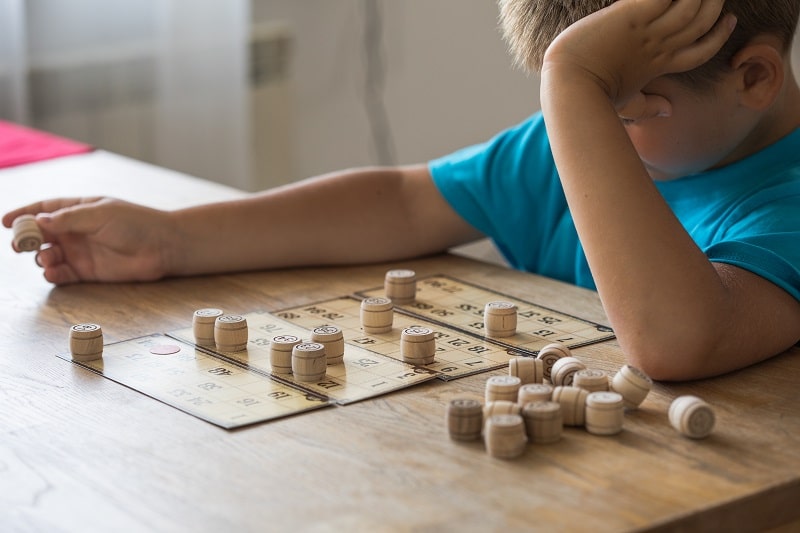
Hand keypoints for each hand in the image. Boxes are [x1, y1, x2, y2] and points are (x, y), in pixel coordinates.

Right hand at [3, 198, 173, 283]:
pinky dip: (53, 274)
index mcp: (79, 210)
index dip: (24, 214)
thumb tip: (39, 221)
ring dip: (42, 258)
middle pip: (42, 234)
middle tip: (20, 246)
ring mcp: (81, 251)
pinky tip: (52, 273)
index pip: (45, 210)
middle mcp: (77, 231)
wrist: (162, 246)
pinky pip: (63, 274)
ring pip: (49, 255)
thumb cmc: (135, 223)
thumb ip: (69, 219)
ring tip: (48, 259)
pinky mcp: (88, 271)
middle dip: (28, 240)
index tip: (5, 222)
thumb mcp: (100, 214)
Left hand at [542, 0, 735, 118]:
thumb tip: (669, 112)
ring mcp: (645, 32)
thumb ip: (648, 107)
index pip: (701, 51)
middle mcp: (657, 48)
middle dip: (714, 6)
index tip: (728, 19)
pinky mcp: (629, 15)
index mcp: (658, 67)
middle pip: (700, 24)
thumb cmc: (590, 96)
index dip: (718, 36)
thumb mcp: (624, 105)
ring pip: (689, 6)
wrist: (568, 85)